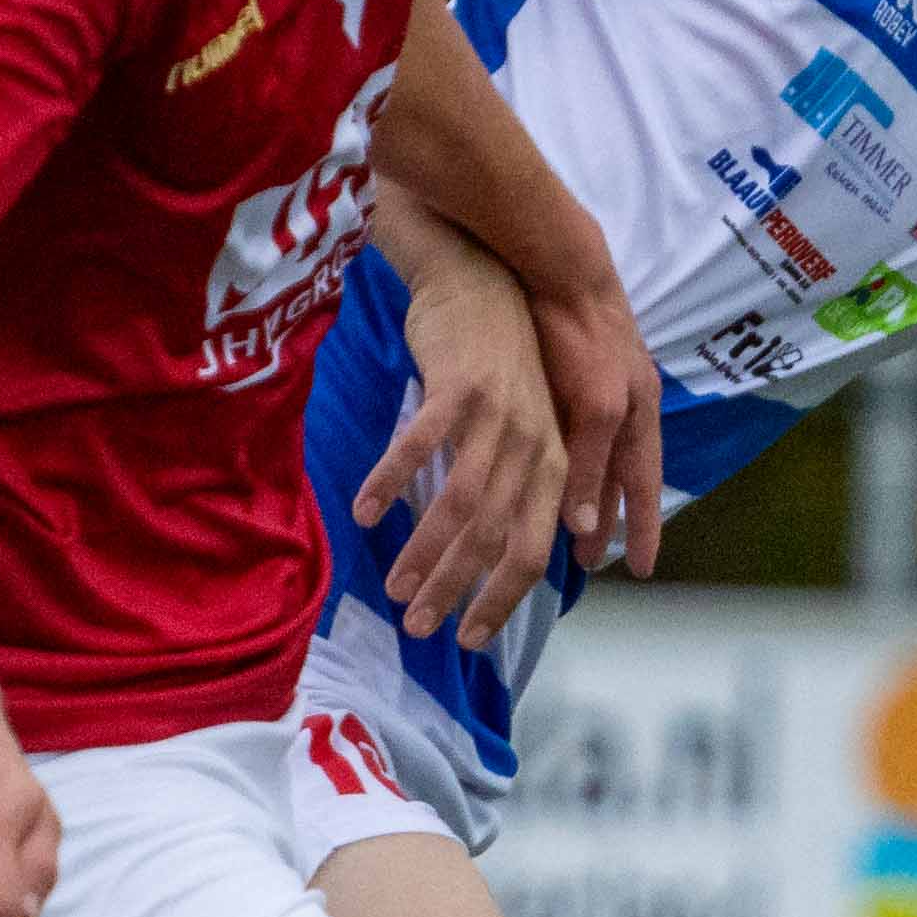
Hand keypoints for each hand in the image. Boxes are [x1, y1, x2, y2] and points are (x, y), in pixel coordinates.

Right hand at [349, 231, 573, 647]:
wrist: (481, 279)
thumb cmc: (497, 362)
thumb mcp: (527, 427)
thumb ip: (522, 488)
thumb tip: (509, 557)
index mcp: (550, 465)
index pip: (532, 552)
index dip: (499, 600)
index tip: (466, 637)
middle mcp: (531, 446)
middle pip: (493, 538)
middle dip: (454, 590)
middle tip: (419, 624)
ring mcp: (496, 416)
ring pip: (460, 503)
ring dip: (423, 551)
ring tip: (393, 584)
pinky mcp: (458, 387)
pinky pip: (420, 447)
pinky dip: (391, 483)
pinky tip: (366, 512)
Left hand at [541, 272, 667, 580]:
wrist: (554, 268)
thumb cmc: (584, 333)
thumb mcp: (596, 404)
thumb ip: (590, 462)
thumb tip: (584, 526)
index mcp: (634, 418)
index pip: (641, 488)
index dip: (640, 528)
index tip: (640, 569)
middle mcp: (616, 408)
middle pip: (611, 478)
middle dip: (602, 520)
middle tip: (587, 560)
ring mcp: (589, 389)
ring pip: (584, 458)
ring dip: (575, 494)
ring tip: (560, 528)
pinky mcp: (556, 373)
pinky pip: (559, 428)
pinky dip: (553, 457)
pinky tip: (536, 468)